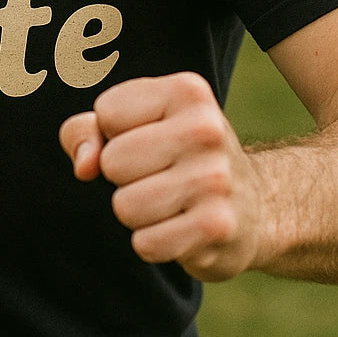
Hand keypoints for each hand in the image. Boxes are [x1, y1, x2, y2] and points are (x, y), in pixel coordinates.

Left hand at [59, 72, 266, 281]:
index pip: (106, 113)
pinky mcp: (217, 227)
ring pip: (125, 206)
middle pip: (112, 162)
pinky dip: (153, 243)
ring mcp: (216, 178)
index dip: (113, 133)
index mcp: (186, 91)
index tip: (145, 137)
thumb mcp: (130, 125)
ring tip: (169, 201)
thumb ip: (84, 132)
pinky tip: (181, 228)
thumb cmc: (172, 154)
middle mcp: (206, 129)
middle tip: (157, 174)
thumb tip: (84, 165)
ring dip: (136, 212)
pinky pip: (146, 244)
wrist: (253, 205)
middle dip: (122, 176)